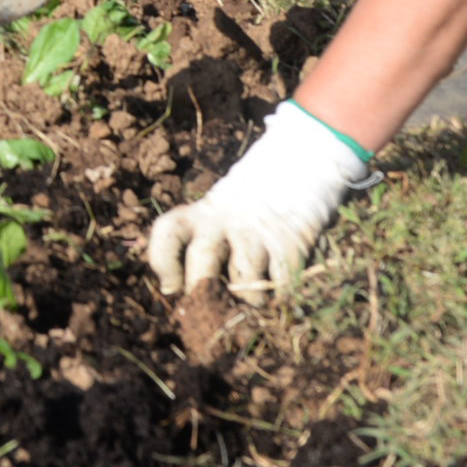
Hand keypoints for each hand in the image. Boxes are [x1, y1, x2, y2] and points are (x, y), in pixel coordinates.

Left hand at [147, 102, 372, 303]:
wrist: (303, 159)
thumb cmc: (254, 196)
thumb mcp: (221, 206)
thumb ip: (204, 239)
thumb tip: (183, 291)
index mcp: (202, 210)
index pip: (167, 233)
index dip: (163, 263)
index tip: (171, 285)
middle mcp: (224, 219)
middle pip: (201, 265)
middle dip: (203, 293)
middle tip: (213, 307)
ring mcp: (257, 231)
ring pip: (242, 282)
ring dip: (248, 300)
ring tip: (256, 296)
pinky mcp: (290, 242)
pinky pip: (280, 284)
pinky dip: (280, 293)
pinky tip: (282, 284)